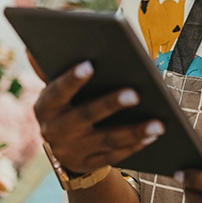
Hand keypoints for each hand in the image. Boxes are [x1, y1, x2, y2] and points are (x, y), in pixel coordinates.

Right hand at [31, 54, 164, 175]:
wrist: (63, 147)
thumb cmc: (67, 102)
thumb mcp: (58, 87)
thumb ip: (56, 65)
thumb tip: (43, 37)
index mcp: (45, 106)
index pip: (58, 91)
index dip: (72, 79)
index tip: (89, 64)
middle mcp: (54, 130)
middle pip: (86, 116)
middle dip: (110, 104)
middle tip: (135, 93)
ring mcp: (72, 150)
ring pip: (106, 140)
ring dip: (134, 131)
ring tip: (158, 123)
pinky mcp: (89, 165)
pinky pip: (115, 156)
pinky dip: (136, 145)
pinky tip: (154, 134)